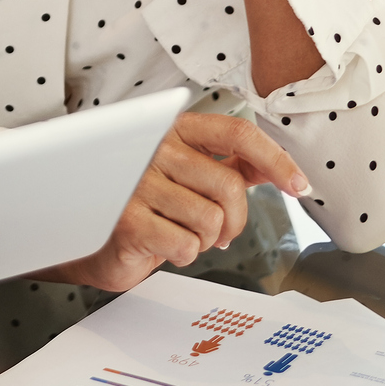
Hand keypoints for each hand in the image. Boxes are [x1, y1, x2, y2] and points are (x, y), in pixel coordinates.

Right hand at [37, 113, 309, 292]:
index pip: (236, 133)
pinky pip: (186, 245)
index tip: (298, 185)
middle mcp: (153, 149)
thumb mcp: (187, 178)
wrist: (86, 239)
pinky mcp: (126, 219)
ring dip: (205, 240)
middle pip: (228, 185)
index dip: (275, 159)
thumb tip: (275, 169)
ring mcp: (136, 183)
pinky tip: (164, 246)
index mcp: (173, 131)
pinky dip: (184, 254)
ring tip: (182, 235)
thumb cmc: (140, 205)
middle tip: (220, 233)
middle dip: (234, 220)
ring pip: (210, 219)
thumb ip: (229, 167)